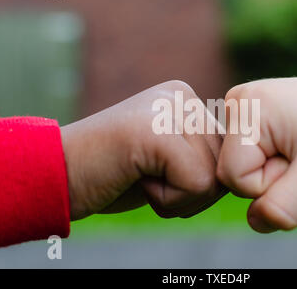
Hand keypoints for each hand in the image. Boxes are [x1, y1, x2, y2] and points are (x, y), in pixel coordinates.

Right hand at [62, 80, 224, 220]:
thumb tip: (240, 172)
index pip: (225, 154)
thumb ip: (200, 154)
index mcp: (185, 98)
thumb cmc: (112, 174)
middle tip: (145, 178)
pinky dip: (168, 201)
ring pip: (214, 179)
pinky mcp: (159, 131)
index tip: (156, 173)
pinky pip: (197, 184)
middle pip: (223, 167)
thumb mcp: (165, 158)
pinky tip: (136, 180)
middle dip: (189, 191)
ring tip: (139, 176)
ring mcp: (170, 110)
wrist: (56, 175)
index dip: (195, 182)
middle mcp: (182, 96)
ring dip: (178, 197)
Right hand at [217, 76, 296, 231]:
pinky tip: (290, 145)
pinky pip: (244, 159)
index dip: (271, 184)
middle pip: (232, 174)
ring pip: (238, 169)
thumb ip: (286, 205)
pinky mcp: (247, 115)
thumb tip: (254, 220)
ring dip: (271, 172)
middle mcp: (236, 101)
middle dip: (271, 178)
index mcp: (246, 106)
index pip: (236, 178)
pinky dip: (269, 163)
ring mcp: (240, 107)